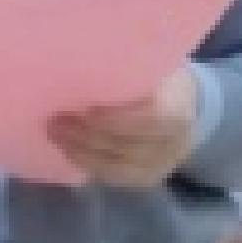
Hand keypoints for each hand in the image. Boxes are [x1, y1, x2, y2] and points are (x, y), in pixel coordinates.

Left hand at [49, 74, 200, 192]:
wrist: (186, 102)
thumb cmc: (157, 76)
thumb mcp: (148, 65)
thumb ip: (123, 70)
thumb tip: (77, 66)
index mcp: (179, 106)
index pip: (151, 119)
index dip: (116, 119)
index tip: (85, 109)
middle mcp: (175, 141)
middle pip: (128, 146)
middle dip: (87, 136)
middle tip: (56, 121)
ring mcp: (164, 164)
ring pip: (118, 167)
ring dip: (81, 152)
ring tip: (55, 134)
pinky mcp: (150, 176)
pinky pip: (115, 177)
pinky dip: (88, 164)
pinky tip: (68, 150)